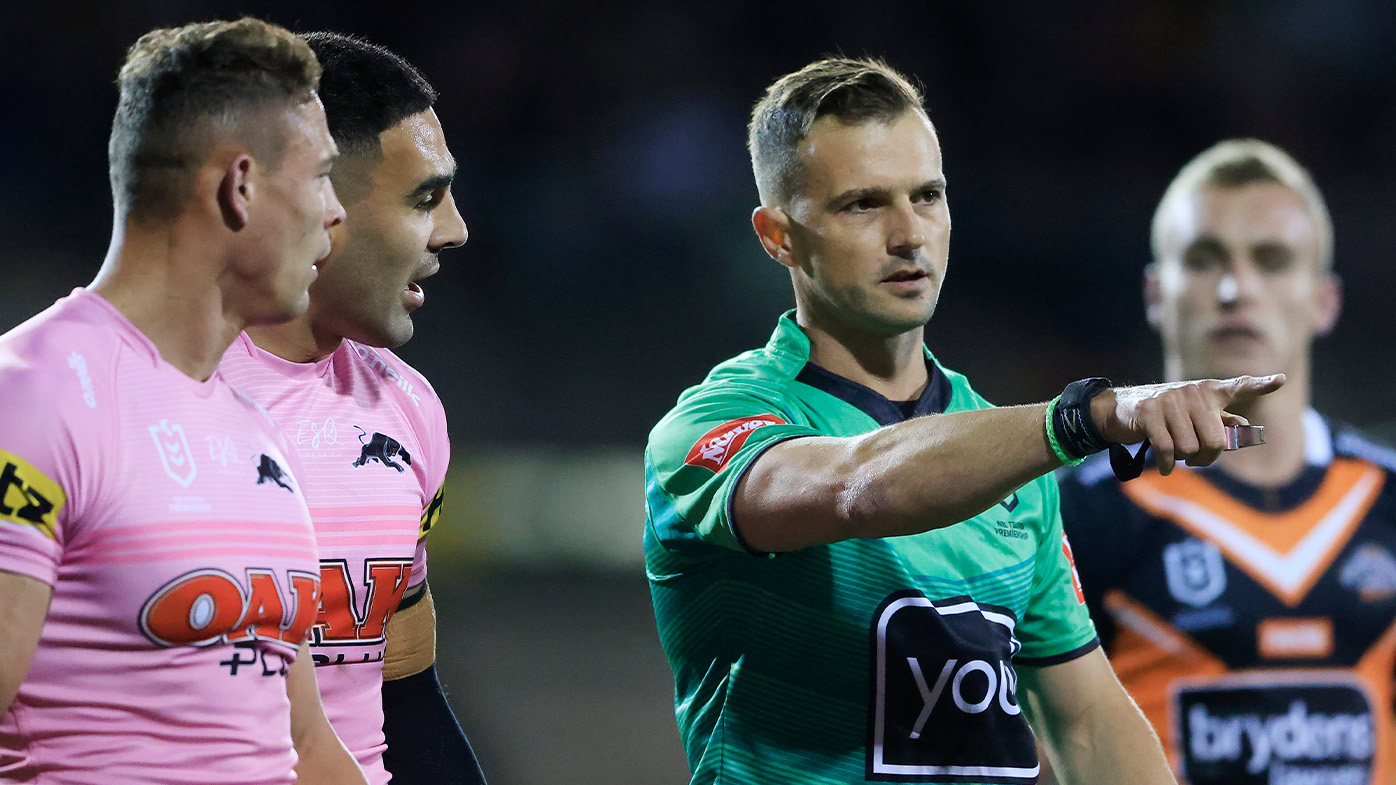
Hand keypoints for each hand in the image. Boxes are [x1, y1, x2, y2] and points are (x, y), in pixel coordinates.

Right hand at [1089, 374, 1284, 474]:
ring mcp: (1170, 400)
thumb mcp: (1193, 416)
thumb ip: (1220, 421)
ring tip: (1173, 452)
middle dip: (1206, 458)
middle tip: (1194, 459)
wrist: (1120, 410)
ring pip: (1190, 448)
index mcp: (1207, 392)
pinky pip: (1167, 449)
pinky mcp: (1149, 412)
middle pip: (1216, 441)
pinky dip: (1167, 464)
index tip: (1280, 380)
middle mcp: (1191, 392)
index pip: (1238, 387)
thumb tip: (1246, 426)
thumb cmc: (1164, 415)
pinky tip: (1165, 467)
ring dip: (1182, 459)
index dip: (1260, 385)